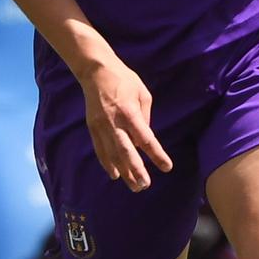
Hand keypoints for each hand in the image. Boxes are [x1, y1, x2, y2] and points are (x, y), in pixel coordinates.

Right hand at [79, 57, 172, 191]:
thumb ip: (145, 117)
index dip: (156, 155)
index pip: (146, 139)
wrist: (96, 71)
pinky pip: (100, 150)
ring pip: (113, 155)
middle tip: (145, 186)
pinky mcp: (92, 128)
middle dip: (136, 171)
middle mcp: (115, 123)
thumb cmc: (124, 80)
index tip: (166, 167)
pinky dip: (107, 164)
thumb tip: (144, 139)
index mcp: (130, 113)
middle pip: (127, 152)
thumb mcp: (143, 94)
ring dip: (124, 172)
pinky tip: (115, 175)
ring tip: (134, 186)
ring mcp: (101, 127)